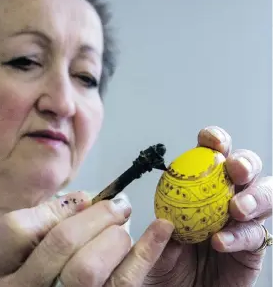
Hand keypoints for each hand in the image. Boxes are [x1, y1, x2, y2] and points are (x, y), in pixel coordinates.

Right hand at [0, 190, 173, 286]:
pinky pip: (123, 284)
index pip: (18, 228)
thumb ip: (46, 220)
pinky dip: (146, 252)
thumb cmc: (28, 275)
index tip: (85, 201)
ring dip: (115, 237)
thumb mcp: (21, 251)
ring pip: (89, 269)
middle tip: (118, 206)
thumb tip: (88, 199)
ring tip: (123, 227)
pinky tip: (162, 229)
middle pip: (62, 243)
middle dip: (97, 216)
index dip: (57, 209)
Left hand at [143, 126, 271, 286]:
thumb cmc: (160, 268)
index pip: (210, 156)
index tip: (210, 142)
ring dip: (255, 197)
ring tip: (236, 208)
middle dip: (244, 163)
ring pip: (264, 196)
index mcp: (198, 189)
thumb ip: (155, 224)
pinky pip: (256, 236)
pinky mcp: (253, 248)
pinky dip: (241, 236)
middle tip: (235, 170)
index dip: (215, 142)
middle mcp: (223, 199)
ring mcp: (241, 222)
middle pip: (245, 168)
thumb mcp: (149, 242)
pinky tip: (221, 242)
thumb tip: (152, 210)